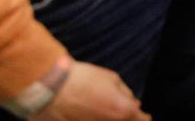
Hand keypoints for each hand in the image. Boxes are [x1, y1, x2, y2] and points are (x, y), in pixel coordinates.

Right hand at [31, 61, 148, 120]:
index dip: (143, 118)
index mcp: (123, 111)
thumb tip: (134, 104)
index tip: (143, 116)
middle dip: (128, 120)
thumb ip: (125, 93)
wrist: (51, 89)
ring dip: (111, 120)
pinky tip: (92, 117)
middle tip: (123, 114)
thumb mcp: (111, 78)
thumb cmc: (82, 79)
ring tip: (104, 113)